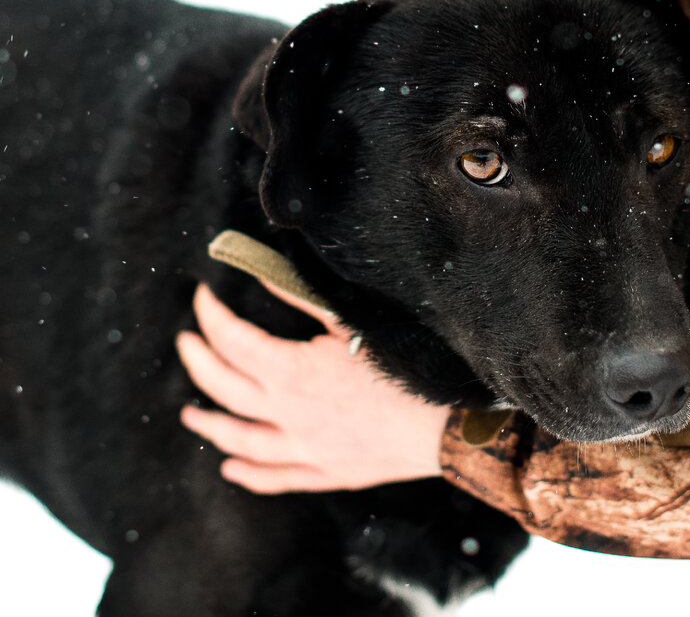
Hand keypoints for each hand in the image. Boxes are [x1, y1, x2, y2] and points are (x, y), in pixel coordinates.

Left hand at [176, 282, 450, 493]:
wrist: (442, 425)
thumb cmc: (403, 370)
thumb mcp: (350, 325)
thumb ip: (301, 300)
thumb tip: (262, 274)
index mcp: (292, 372)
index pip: (233, 340)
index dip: (211, 315)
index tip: (203, 297)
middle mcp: (287, 414)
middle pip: (224, 388)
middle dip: (199, 362)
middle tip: (186, 343)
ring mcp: (302, 448)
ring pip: (239, 439)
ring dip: (211, 425)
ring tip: (190, 414)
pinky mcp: (323, 471)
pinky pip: (275, 477)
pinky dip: (248, 474)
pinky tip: (231, 468)